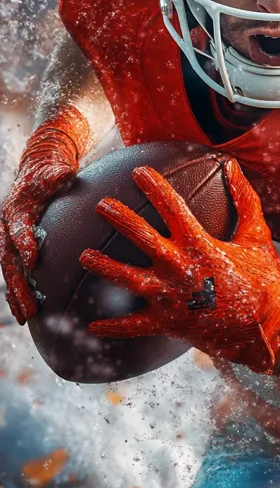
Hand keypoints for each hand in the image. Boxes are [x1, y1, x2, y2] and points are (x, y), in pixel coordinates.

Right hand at [0, 107, 89, 323]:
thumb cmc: (49, 172)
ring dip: (17, 294)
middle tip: (31, 306)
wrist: (36, 172)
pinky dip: (16, 293)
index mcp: (15, 210)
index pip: (18, 229)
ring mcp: (8, 240)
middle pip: (10, 259)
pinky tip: (24, 313)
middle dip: (19, 284)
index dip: (25, 244)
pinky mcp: (15, 248)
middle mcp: (7, 228)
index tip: (34, 261)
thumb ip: (56, 175)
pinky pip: (13, 273)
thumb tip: (64, 173)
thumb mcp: (53, 170)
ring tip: (27, 316)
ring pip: (10, 271)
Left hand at [82, 161, 279, 394]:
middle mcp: (180, 268)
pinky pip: (135, 326)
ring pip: (129, 280)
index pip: (173, 206)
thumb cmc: (265, 280)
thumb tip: (233, 167)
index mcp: (201, 244)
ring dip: (105, 267)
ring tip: (83, 256)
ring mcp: (171, 298)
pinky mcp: (169, 324)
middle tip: (101, 205)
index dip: (154, 186)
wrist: (268, 329)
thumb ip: (245, 199)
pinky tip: (92, 325)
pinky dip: (113, 326)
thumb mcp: (258, 236)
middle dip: (121, 218)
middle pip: (142, 238)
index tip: (139, 172)